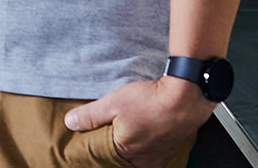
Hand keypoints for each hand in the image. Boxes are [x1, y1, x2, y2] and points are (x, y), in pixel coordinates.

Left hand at [64, 76, 212, 167]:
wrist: (187, 97)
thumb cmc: (151, 101)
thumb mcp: (113, 103)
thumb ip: (90, 115)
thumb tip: (70, 123)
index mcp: (126, 155)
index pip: (104, 158)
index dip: (97, 146)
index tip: (91, 137)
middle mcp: (144, 162)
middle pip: (121, 158)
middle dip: (113, 146)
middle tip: (110, 130)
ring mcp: (159, 157)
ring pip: (137, 156)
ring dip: (130, 144)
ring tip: (127, 128)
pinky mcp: (170, 149)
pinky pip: (152, 151)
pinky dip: (144, 143)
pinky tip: (142, 129)